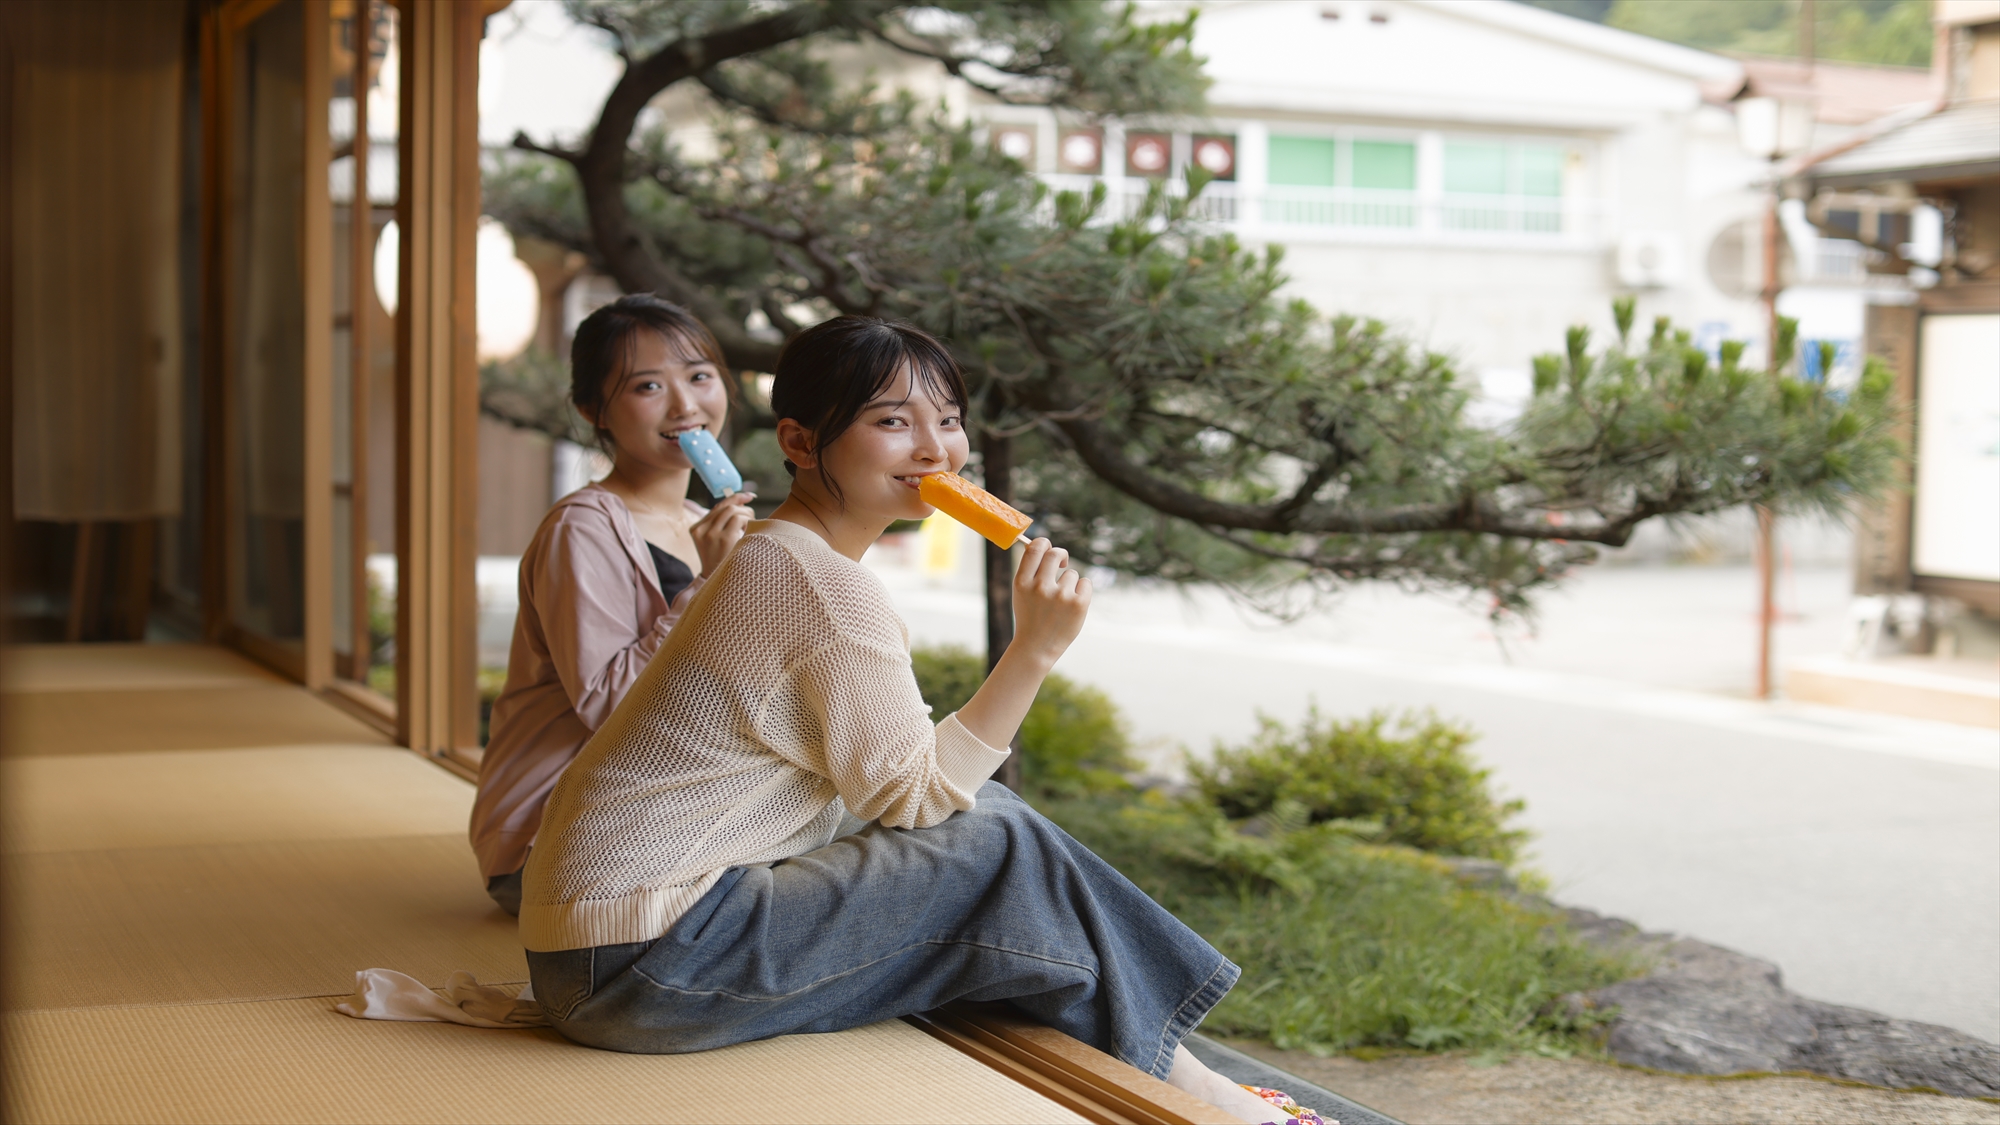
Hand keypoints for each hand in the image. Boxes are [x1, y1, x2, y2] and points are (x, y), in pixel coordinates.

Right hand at [689, 493, 755, 573]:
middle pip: (726, 507)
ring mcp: (711, 534)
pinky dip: (748, 521)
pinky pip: (739, 519)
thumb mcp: (715, 542)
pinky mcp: (724, 538)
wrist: (721, 583)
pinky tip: (749, 532)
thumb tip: (739, 501)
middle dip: (743, 508)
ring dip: (747, 514)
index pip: (717, 507)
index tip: (749, 496)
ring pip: (733, 510)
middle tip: (752, 516)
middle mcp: (701, 530)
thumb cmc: (722, 561)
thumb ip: (721, 524)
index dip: (734, 498)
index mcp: (696, 530)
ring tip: (750, 526)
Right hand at [1008, 538, 1090, 667]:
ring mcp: (1060, 596)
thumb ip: (1030, 571)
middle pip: (1055, 554)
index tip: (1048, 548)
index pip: (1035, 549)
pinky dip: (1081, 591)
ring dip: (1069, 583)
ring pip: (1071, 573)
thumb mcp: (1021, 593)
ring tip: (1061, 603)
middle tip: (1062, 563)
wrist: (1037, 647)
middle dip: (1061, 555)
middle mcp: (1040, 587)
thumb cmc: (1030, 617)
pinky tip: (1072, 606)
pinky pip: (1085, 583)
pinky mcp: (1078, 604)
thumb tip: (1043, 545)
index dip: (1044, 543)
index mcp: (1022, 582)